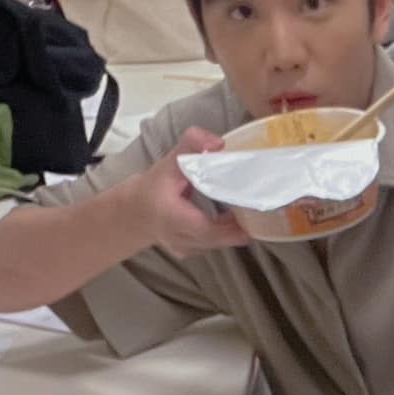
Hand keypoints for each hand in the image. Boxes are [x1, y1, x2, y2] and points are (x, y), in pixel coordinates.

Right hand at [131, 129, 250, 256]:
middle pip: (218, 238)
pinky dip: (226, 233)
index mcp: (173, 218)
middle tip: (257, 208)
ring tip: (249, 210)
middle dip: (239, 226)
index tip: (251, 213)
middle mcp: (180, 239)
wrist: (136, 212)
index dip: (231, 227)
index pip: (206, 230)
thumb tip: (219, 142)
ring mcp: (187, 249)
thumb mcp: (168, 163)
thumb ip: (190, 146)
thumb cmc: (153, 188)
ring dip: (234, 230)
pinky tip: (235, 219)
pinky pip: (214, 244)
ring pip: (218, 243)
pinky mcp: (192, 252)